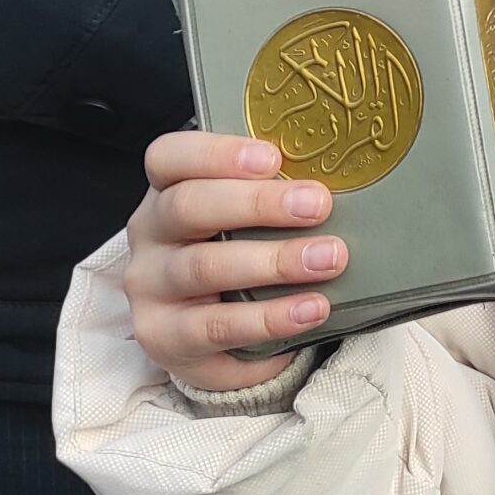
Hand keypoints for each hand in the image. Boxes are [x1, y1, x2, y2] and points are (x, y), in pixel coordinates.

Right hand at [123, 132, 346, 392]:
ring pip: (203, 268)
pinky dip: (270, 318)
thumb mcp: (247, 223)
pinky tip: (313, 309)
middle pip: (188, 207)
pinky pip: (217, 329)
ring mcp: (151, 291)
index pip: (169, 158)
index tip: (273, 159)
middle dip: (258, 204)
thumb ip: (275, 197)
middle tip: (319, 205)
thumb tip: (344, 181)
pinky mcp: (166, 340)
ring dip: (273, 262)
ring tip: (329, 259)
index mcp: (167, 192)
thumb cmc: (239, 258)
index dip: (216, 154)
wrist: (211, 339)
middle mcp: (150, 238)